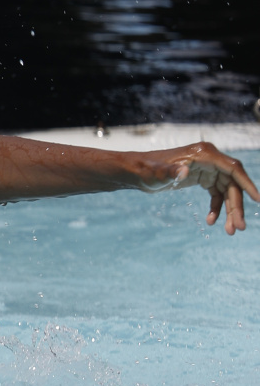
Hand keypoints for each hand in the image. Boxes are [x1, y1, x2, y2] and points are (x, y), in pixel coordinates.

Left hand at [142, 143, 259, 234]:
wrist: (136, 171)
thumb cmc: (145, 170)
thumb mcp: (155, 172)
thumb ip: (169, 171)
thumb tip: (183, 171)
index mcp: (204, 154)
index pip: (233, 169)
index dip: (247, 184)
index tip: (258, 200)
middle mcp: (210, 159)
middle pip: (232, 184)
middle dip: (236, 207)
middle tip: (238, 229)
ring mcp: (207, 169)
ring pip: (227, 191)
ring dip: (229, 211)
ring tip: (229, 231)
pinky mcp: (202, 177)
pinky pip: (216, 194)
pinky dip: (216, 208)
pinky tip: (211, 221)